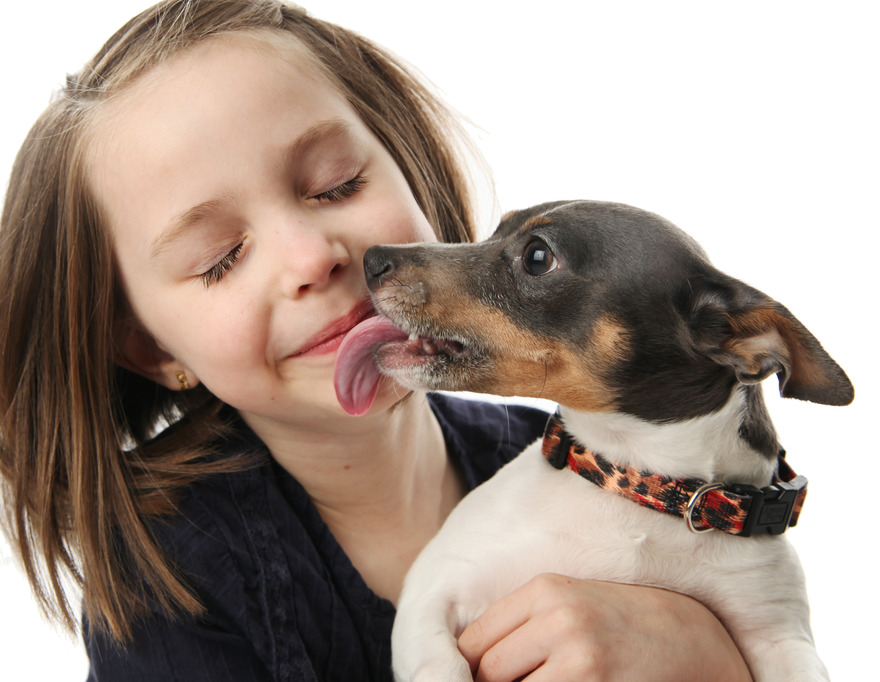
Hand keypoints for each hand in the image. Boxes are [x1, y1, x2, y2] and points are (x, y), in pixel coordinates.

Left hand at [456, 574, 751, 681]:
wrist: (690, 639)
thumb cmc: (618, 623)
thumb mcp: (568, 606)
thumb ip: (520, 626)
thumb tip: (467, 663)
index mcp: (543, 591)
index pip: (474, 640)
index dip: (469, 668)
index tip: (477, 676)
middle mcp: (557, 617)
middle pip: (487, 670)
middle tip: (516, 679)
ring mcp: (578, 655)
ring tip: (544, 678)